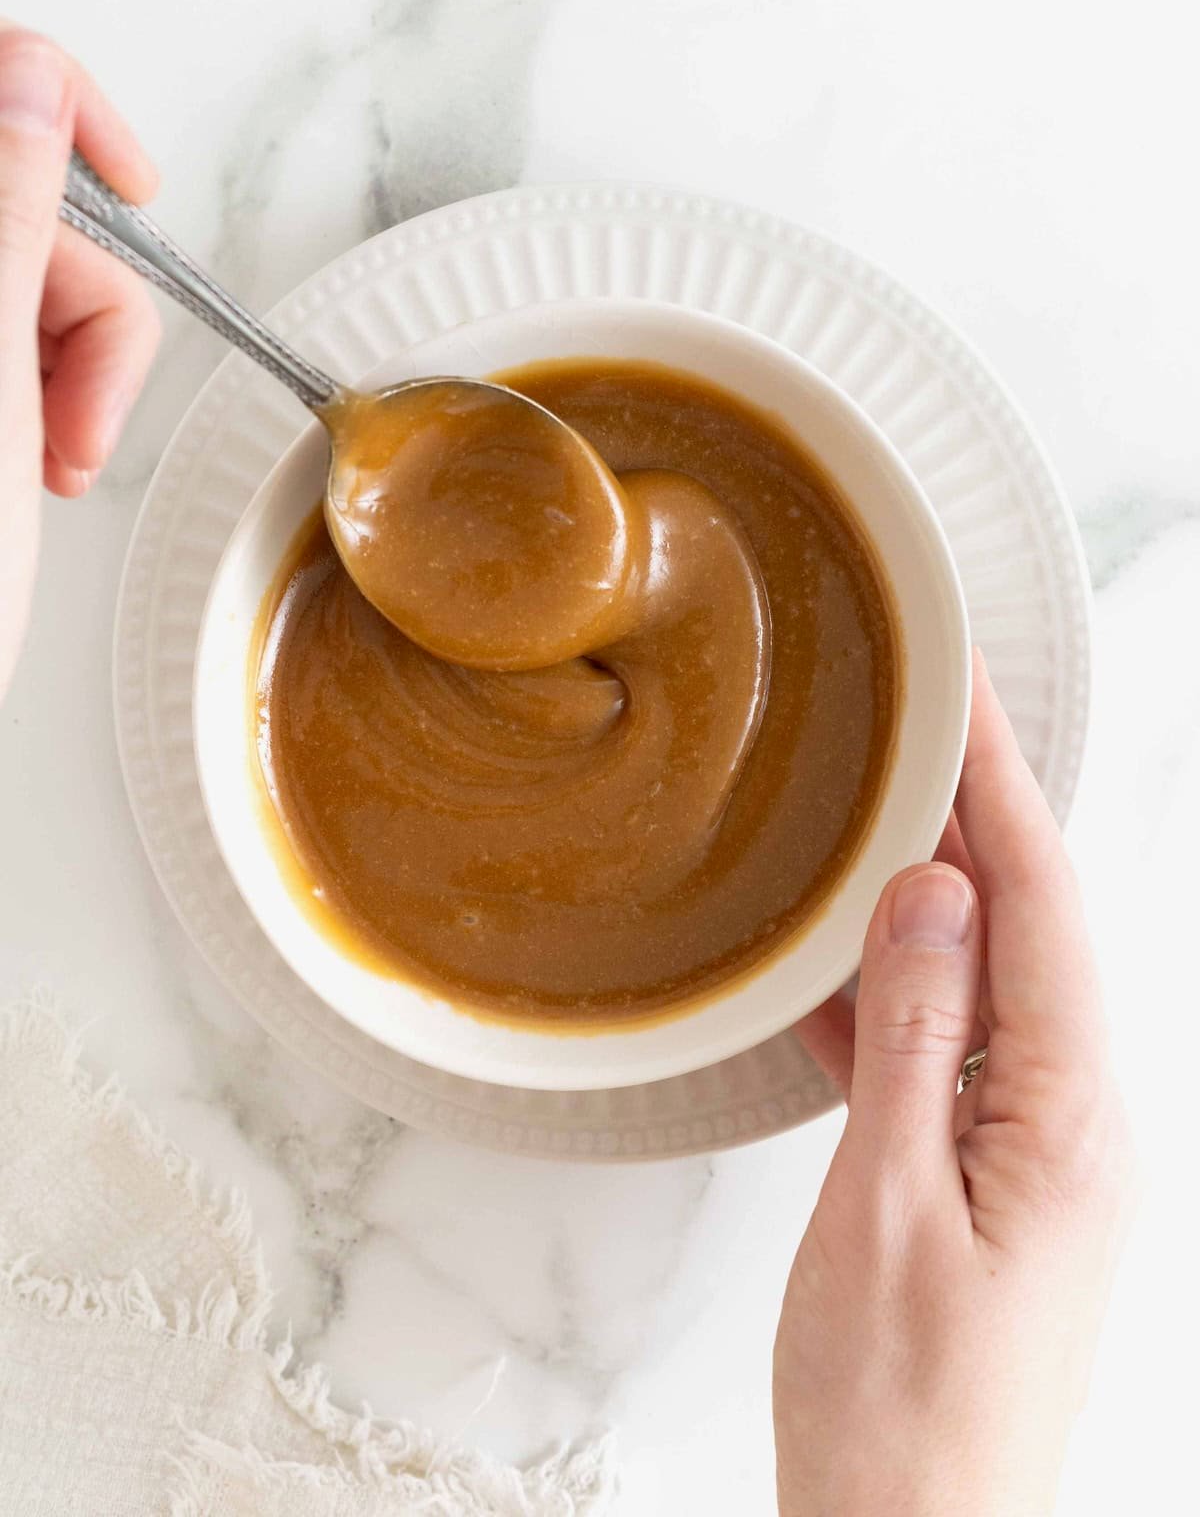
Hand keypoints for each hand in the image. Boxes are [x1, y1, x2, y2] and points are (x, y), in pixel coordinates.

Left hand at [0, 25, 158, 698]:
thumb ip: (2, 206)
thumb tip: (28, 75)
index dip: (57, 103)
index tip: (130, 178)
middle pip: (15, 195)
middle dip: (78, 299)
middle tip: (67, 414)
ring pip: (30, 275)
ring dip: (73, 365)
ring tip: (49, 462)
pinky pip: (20, 340)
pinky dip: (50, 395)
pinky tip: (34, 463)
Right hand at [774, 654, 1134, 1515]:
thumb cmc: (901, 1410)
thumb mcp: (888, 1205)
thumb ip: (917, 1035)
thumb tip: (933, 892)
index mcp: (1071, 1118)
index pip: (1042, 903)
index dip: (1000, 784)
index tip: (963, 691)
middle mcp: (1074, 1124)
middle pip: (1032, 928)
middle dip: (979, 815)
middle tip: (921, 721)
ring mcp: (1034, 1157)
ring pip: (989, 983)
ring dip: (937, 894)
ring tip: (881, 811)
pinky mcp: (986, 1186)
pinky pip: (951, 1053)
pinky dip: (901, 992)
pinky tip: (848, 964)